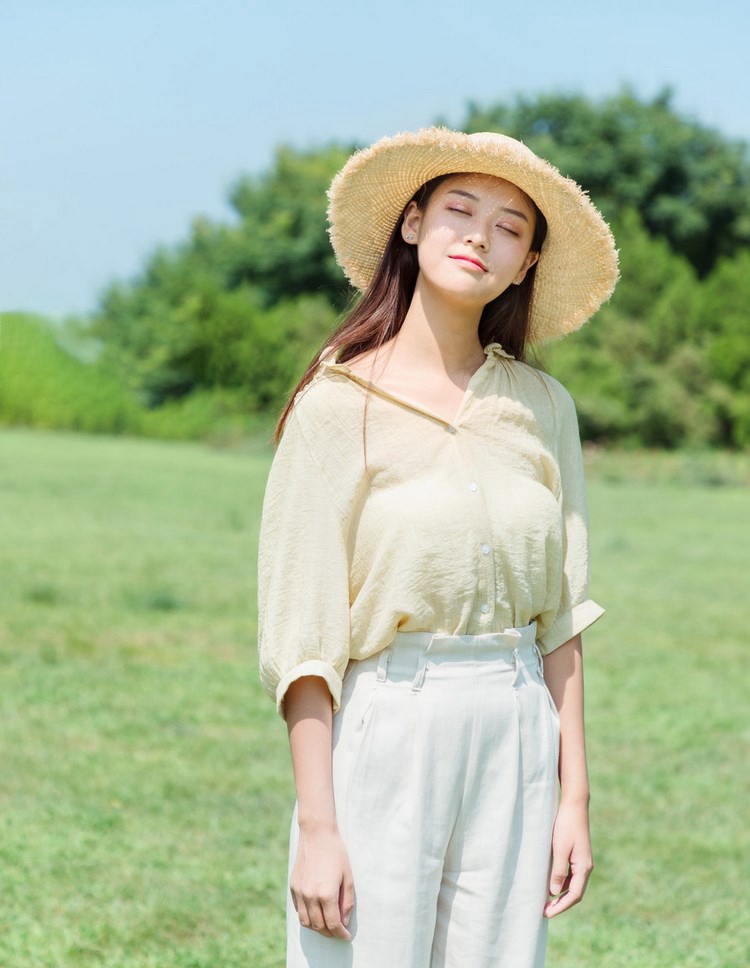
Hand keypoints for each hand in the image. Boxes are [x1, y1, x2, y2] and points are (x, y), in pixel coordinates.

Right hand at [290, 825, 354, 939]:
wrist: (317, 834)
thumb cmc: (336, 853)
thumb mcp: (348, 877)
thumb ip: (347, 901)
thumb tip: (344, 921)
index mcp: (326, 894)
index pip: (333, 924)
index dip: (341, 934)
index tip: (346, 936)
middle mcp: (310, 896)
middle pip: (319, 926)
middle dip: (330, 933)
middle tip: (338, 932)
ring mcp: (299, 892)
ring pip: (306, 922)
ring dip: (317, 928)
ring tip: (327, 925)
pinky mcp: (293, 886)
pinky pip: (299, 909)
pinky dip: (307, 916)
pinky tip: (316, 912)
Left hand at [543, 799, 593, 917]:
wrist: (574, 805)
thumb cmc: (566, 825)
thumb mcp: (559, 848)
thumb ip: (558, 871)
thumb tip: (554, 892)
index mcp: (584, 867)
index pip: (574, 895)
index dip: (560, 907)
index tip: (547, 913)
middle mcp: (586, 866)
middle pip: (574, 892)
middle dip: (560, 904)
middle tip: (544, 911)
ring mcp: (583, 861)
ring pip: (573, 884)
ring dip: (560, 894)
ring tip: (545, 900)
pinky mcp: (578, 855)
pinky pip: (571, 875)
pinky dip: (561, 882)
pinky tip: (550, 882)